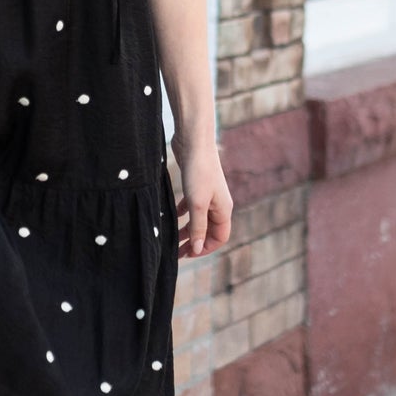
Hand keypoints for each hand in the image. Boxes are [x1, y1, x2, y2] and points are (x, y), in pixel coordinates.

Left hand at [171, 125, 231, 257]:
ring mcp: (208, 194)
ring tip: (172, 237)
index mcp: (224, 210)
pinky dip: (182, 213)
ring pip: (198, 219)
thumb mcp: (197, 204)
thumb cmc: (198, 171)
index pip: (219, 238)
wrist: (194, 141)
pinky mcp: (197, 185)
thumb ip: (198, 227)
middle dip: (194, 241)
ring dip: (187, 229)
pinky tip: (172, 215)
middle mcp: (218, 203)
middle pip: (209, 230)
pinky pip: (191, 206)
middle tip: (176, 251)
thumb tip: (198, 249)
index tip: (187, 254)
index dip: (205, 248)